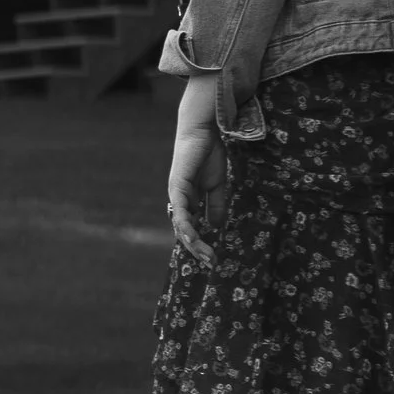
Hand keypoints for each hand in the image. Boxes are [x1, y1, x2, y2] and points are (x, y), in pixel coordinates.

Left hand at [166, 73, 227, 263]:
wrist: (203, 129)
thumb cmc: (209, 153)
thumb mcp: (217, 185)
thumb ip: (215, 205)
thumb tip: (216, 228)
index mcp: (188, 200)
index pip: (191, 228)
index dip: (200, 244)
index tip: (212, 259)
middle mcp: (178, 200)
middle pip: (184, 231)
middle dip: (196, 249)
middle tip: (209, 263)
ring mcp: (176, 194)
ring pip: (180, 225)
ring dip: (192, 242)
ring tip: (205, 256)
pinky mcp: (177, 186)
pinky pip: (180, 210)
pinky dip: (185, 225)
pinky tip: (192, 238)